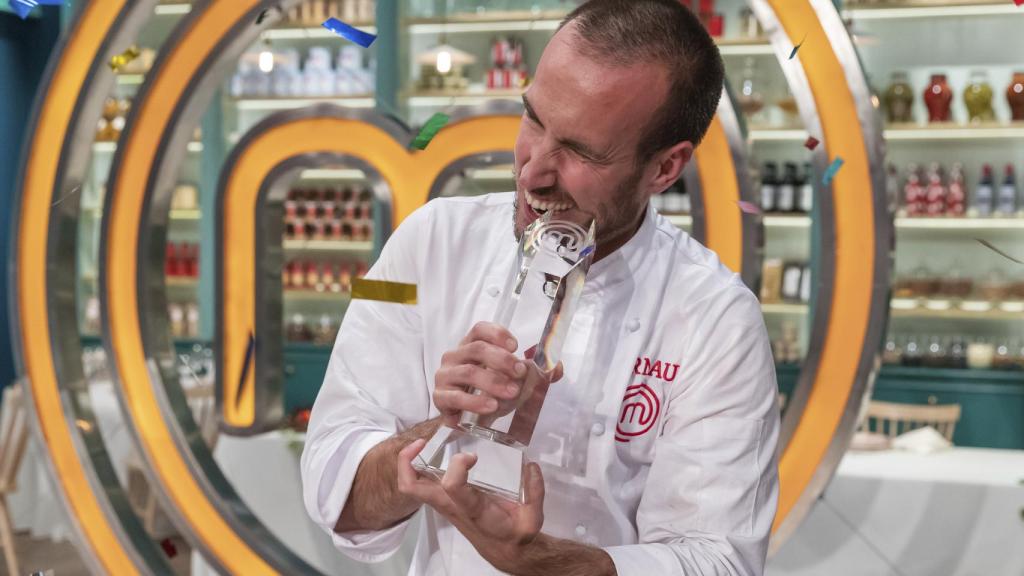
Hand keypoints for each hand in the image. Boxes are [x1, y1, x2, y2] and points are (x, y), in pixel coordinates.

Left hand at [397, 438, 545, 572]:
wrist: (505, 550)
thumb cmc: (516, 533)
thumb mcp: (533, 518)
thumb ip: (535, 492)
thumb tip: (531, 466)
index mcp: (473, 509)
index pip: (452, 488)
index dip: (457, 467)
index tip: (472, 455)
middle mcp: (452, 506)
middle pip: (413, 488)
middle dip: (408, 462)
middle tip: (422, 442)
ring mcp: (444, 504)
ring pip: (412, 487)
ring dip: (409, 463)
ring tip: (425, 443)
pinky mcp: (445, 501)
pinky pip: (421, 485)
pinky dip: (418, 467)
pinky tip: (436, 452)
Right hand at [433, 322, 530, 426]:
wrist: (462, 416)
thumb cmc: (485, 391)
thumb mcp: (509, 379)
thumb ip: (533, 372)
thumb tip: (557, 368)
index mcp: (471, 346)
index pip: (480, 330)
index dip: (497, 334)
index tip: (516, 346)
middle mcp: (455, 356)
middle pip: (477, 349)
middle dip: (502, 359)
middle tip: (521, 372)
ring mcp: (445, 376)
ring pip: (468, 372)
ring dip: (493, 381)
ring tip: (511, 392)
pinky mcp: (440, 398)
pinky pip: (456, 397)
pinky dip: (475, 402)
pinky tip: (491, 406)